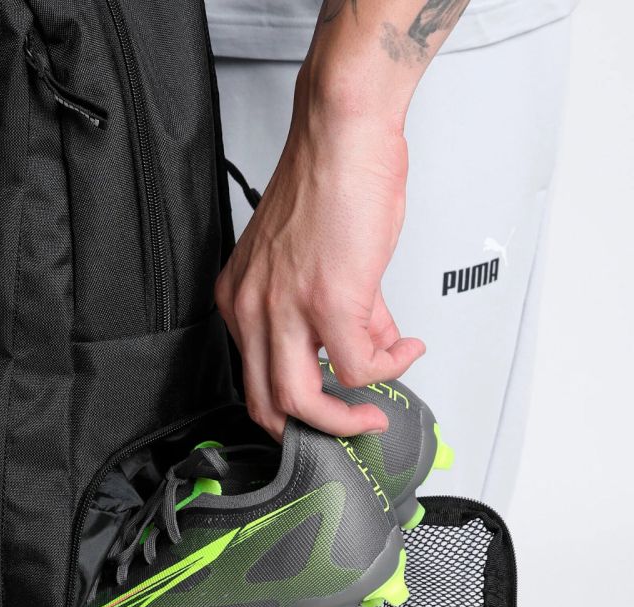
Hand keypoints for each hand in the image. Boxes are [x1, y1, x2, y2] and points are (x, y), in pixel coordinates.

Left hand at [215, 64, 425, 440]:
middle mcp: (252, 307)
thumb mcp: (315, 262)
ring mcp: (286, 308)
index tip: (331, 401)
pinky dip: (387, 369)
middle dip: (312, 429)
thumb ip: (340, 314)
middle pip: (266, 404)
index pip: (254, 377)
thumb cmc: (327, 185)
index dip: (295, 401)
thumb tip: (371, 345)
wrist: (343, 135)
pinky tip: (405, 349)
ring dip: (346, 418)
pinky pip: (357, 365)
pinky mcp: (329, 301)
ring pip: (302, 403)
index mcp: (243, 299)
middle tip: (348, 424)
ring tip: (375, 410)